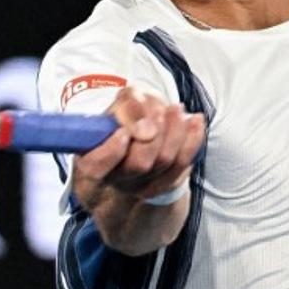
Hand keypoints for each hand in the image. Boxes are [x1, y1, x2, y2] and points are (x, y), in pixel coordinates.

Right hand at [73, 87, 205, 207]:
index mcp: (92, 159)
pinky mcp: (167, 181)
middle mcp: (116, 177)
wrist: (140, 135)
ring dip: (174, 130)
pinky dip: (193, 138)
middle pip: (138, 164)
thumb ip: (127, 106)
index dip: (111, 151)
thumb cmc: (125, 117)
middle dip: (154, 132)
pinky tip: (195, 120)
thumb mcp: (120, 104)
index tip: (123, 132)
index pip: (96, 166)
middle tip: (160, 110)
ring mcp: (142, 184)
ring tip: (176, 109)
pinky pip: (184, 162)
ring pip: (164, 161)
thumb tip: (144, 122)